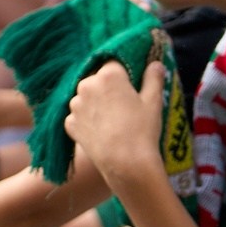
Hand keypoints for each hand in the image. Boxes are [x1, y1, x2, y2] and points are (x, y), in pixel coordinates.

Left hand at [63, 60, 165, 188]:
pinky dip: (87, 121)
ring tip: (113, 121)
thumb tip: (156, 64)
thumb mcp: (153, 102)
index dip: (123, 74)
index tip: (131, 85)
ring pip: (86, 97)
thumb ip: (153, 79)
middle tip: (124, 105)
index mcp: (108, 75)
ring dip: (95, 103)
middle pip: (97, 80)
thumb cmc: (142, 130)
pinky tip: (102, 131)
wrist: (125, 163)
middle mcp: (86, 85)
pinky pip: (78, 116)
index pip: (113, 64)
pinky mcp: (69, 123)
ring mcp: (75, 105)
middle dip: (108, 88)